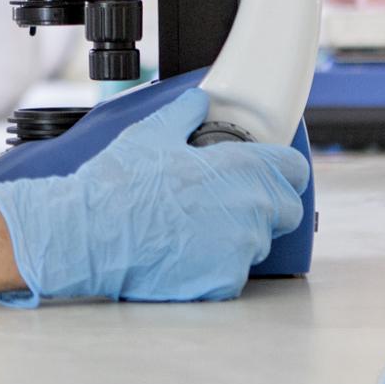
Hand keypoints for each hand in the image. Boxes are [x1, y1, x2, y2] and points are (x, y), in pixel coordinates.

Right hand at [0, 87, 307, 305]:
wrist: (90, 235)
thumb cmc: (119, 184)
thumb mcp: (151, 133)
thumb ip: (185, 113)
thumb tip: (198, 101)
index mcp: (241, 170)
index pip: (294, 170)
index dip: (282, 169)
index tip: (270, 171)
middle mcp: (250, 211)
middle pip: (285, 211)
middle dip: (264, 203)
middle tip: (227, 199)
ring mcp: (239, 251)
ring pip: (257, 243)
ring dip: (238, 234)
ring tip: (196, 226)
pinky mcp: (223, 283)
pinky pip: (234, 272)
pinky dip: (217, 265)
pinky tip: (186, 251)